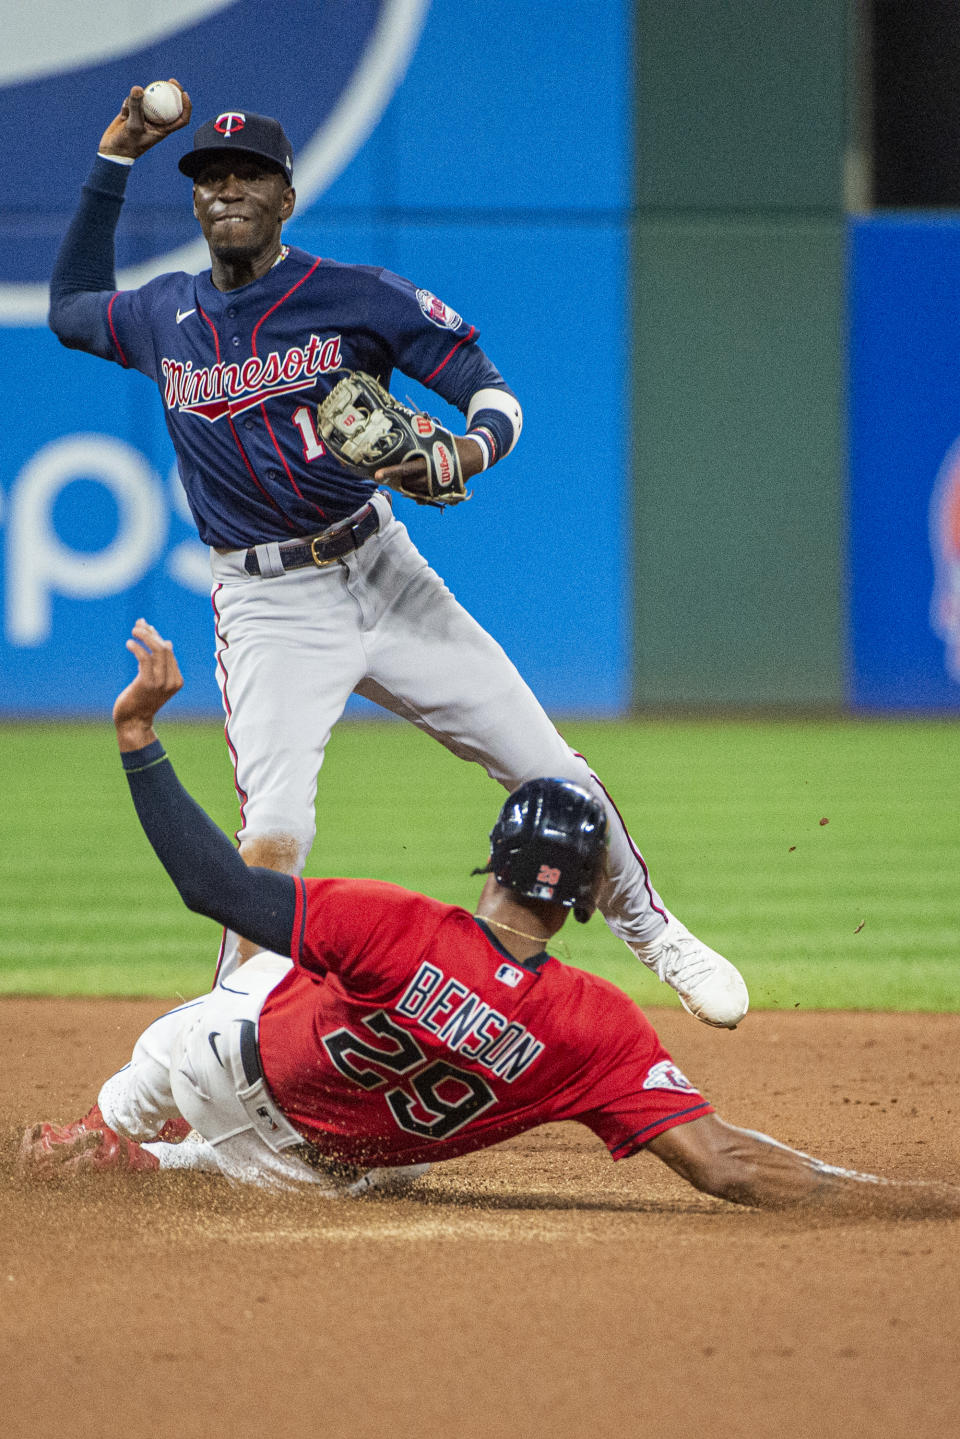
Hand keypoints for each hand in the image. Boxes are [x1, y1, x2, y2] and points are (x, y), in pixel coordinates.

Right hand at [98, 80, 191, 160]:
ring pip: (149, 101)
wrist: (112, 150)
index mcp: (163, 130)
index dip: (187, 107)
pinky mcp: (133, 112)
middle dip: (173, 92)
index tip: (184, 94)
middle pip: (170, 105)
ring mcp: (145, 117)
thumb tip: (139, 88)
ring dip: (142, 98)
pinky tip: (124, 112)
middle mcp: (157, 122)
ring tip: (133, 103)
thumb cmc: (127, 143)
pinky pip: (133, 101)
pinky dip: (128, 103)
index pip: (181, 119)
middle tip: (171, 81)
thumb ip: (136, 106)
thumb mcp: (133, 125)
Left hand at [113, 619, 183, 750]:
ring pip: (157, 650)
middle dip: (151, 633)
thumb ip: (160, 664)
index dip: (157, 636)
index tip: (145, 627)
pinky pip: (144, 658)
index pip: (169, 651)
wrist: (133, 722)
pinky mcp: (147, 683)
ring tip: (134, 630)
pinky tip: (129, 644)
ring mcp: (161, 683)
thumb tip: (166, 641)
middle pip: (165, 648)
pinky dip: (137, 647)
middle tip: (138, 626)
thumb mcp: (154, 681)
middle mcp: (172, 681)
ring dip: (145, 636)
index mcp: (177, 680)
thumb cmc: (141, 700)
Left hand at [374, 434, 483, 491]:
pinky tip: (414, 484)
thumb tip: (406, 419)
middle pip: (406, 483)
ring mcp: (435, 488)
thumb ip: (421, 433)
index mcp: (428, 463)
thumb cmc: (452, 444)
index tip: (377, 475)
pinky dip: (416, 491)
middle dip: (398, 479)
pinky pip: (422, 496)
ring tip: (404, 476)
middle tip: (391, 472)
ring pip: (412, 491)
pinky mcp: (440, 494)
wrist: (474, 457)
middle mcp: (430, 478)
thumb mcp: (437, 436)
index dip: (390, 472)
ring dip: (406, 485)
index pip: (405, 469)